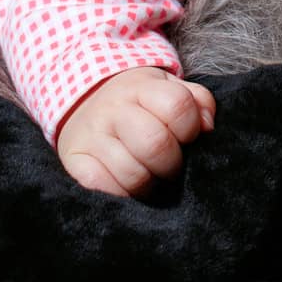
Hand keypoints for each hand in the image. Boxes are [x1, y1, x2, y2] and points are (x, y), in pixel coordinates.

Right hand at [55, 66, 216, 196]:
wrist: (83, 99)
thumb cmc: (138, 102)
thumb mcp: (167, 88)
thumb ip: (197, 101)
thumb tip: (208, 127)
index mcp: (142, 87)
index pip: (178, 106)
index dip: (190, 128)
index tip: (186, 137)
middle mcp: (113, 108)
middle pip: (156, 144)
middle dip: (172, 164)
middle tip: (169, 166)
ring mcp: (91, 134)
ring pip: (133, 174)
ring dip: (149, 184)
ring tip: (149, 176)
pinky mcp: (74, 159)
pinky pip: (101, 187)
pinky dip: (121, 194)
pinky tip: (126, 185)